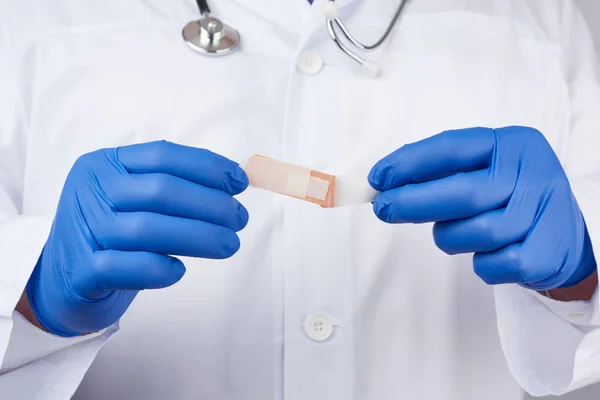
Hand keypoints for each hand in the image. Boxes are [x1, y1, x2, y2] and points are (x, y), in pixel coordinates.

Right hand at [26, 141, 248, 336]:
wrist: (62, 277)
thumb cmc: (112, 232)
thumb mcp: (132, 197)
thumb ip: (171, 185)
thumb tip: (232, 181)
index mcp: (104, 164)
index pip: (162, 156)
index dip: (207, 167)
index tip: (240, 183)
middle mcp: (90, 191)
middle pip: (160, 191)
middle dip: (210, 204)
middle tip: (240, 219)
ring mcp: (83, 231)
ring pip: (146, 229)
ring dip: (198, 236)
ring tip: (230, 244)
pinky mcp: (81, 271)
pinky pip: (124, 267)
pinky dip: (158, 268)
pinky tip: (178, 270)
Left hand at [368, 126, 596, 290]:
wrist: (568, 236)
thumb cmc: (512, 199)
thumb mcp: (486, 171)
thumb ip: (442, 173)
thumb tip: (385, 184)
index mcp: (514, 144)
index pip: (453, 148)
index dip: (410, 163)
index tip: (378, 178)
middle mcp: (533, 174)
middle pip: (462, 192)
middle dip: (413, 202)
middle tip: (384, 209)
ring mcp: (544, 213)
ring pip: (475, 232)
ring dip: (451, 237)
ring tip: (457, 234)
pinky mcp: (548, 252)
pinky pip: (492, 265)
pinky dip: (480, 263)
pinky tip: (489, 254)